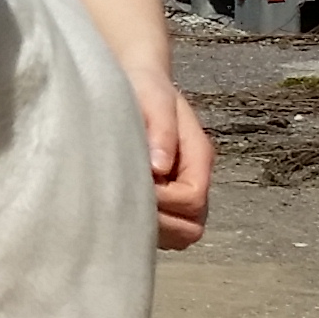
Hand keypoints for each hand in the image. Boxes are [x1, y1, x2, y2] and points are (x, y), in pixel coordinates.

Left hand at [136, 75, 214, 250]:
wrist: (138, 81)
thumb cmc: (145, 88)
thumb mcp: (154, 99)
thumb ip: (161, 130)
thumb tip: (159, 168)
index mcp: (198, 157)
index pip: (193, 199)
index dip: (166, 200)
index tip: (137, 185)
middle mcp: (193, 180)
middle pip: (191, 227)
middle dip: (160, 222)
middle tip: (125, 203)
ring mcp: (179, 193)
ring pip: (177, 235)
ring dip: (151, 228)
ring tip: (122, 205)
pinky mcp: (162, 201)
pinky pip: (160, 232)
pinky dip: (142, 227)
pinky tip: (120, 206)